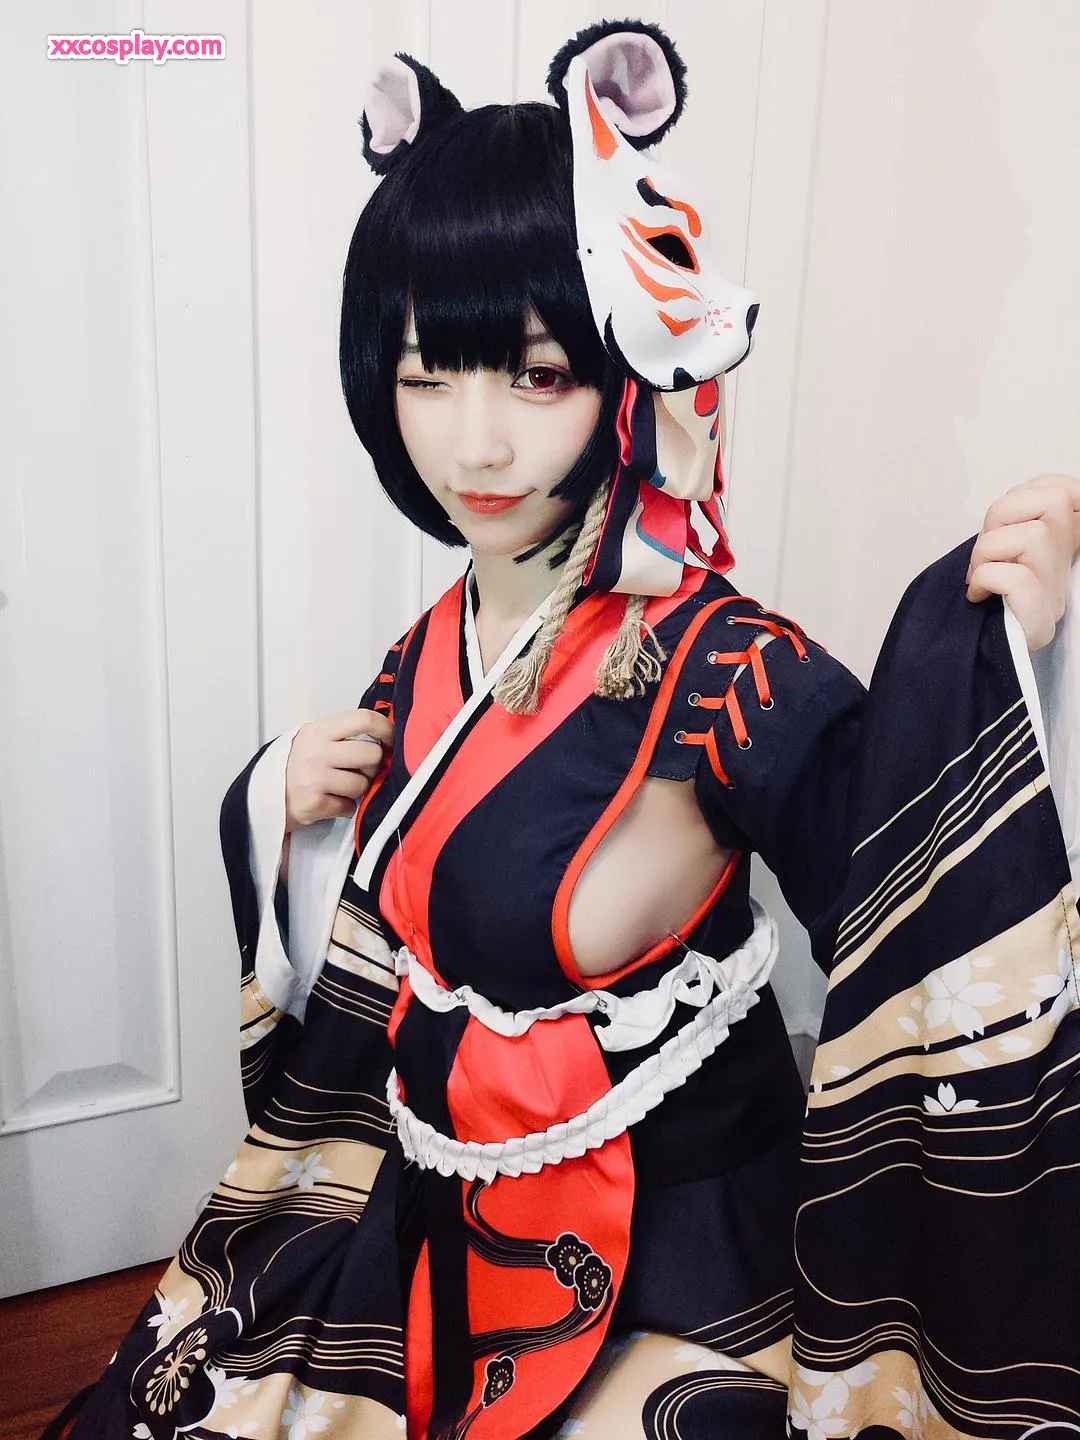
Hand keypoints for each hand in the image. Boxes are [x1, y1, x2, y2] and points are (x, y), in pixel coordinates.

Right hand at [284, 709, 393, 831]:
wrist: (264, 796)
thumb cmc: (297, 767)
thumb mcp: (315, 740)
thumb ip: (344, 735)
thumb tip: (385, 737)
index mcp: (319, 731)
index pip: (363, 719)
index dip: (386, 728)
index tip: (392, 739)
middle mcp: (316, 751)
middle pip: (371, 754)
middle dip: (372, 766)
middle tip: (361, 770)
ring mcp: (314, 778)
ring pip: (363, 784)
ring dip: (358, 790)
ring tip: (341, 788)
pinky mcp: (314, 803)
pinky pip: (350, 807)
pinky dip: (345, 807)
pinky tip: (331, 802)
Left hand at [967, 474, 1079, 650]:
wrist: (971, 654)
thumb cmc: (981, 601)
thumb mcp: (999, 550)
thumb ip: (1012, 522)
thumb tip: (1015, 495)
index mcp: (1058, 545)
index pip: (1069, 493)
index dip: (1037, 488)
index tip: (1007, 516)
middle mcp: (1064, 566)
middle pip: (1054, 501)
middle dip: (1003, 513)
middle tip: (984, 547)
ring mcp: (1055, 593)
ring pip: (1033, 536)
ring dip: (988, 550)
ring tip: (978, 573)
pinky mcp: (1038, 620)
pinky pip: (1017, 578)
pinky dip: (986, 578)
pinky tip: (978, 595)